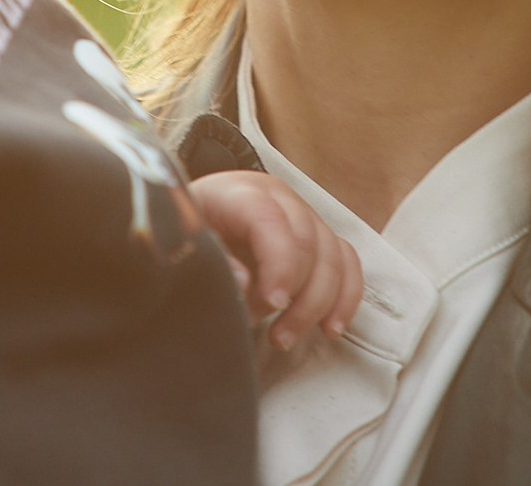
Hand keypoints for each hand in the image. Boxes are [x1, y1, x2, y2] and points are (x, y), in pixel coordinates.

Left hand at [190, 170, 362, 349]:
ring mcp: (304, 215)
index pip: (270, 220)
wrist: (197, 221)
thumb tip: (243, 282)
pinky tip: (331, 327)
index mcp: (240, 193)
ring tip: (285, 338)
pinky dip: (345, 297)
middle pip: (308, 242)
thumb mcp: (182, 244)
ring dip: (317, 305)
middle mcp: (280, 198)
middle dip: (294, 295)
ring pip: (333, 256)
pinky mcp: (319, 237)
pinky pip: (347, 263)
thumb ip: (211, 261)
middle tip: (269, 332)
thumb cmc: (188, 236)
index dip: (279, 263)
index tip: (273, 305)